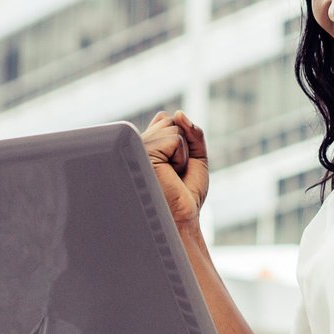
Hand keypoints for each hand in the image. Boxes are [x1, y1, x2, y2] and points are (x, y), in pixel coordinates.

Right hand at [141, 110, 208, 228]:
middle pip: (171, 120)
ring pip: (173, 127)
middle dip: (184, 146)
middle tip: (175, 173)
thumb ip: (192, 132)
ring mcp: (137, 148)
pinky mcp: (143, 153)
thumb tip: (179, 114)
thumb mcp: (196, 157)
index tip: (176, 167)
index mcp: (145, 145)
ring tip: (171, 174)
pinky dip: (181, 157)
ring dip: (182, 154)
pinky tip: (169, 174)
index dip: (182, 141)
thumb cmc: (185, 193)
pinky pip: (175, 139)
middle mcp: (137, 145)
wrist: (181, 219)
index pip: (167, 118)